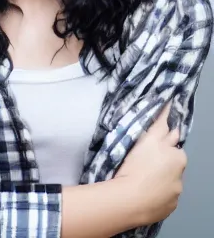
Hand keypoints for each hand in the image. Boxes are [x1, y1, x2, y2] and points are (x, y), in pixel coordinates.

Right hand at [114, 101, 186, 225]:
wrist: (131, 200)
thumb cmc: (136, 166)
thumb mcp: (146, 139)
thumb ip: (158, 124)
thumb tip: (167, 105)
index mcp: (177, 156)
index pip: (173, 144)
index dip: (163, 142)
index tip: (153, 144)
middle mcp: (181, 175)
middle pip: (174, 162)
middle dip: (165, 159)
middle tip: (146, 159)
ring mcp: (176, 192)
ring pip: (170, 180)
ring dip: (161, 176)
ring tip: (142, 176)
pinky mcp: (169, 206)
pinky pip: (165, 195)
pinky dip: (158, 192)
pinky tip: (145, 189)